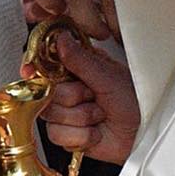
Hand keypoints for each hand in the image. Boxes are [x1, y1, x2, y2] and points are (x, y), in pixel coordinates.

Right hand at [43, 31, 139, 164]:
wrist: (144, 134)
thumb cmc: (137, 102)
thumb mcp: (109, 76)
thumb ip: (81, 60)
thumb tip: (61, 39)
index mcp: (78, 69)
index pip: (46, 65)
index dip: (35, 68)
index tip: (30, 71)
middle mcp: (70, 91)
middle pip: (46, 93)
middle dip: (74, 98)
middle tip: (95, 97)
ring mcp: (68, 114)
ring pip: (52, 117)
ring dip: (82, 119)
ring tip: (100, 116)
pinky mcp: (69, 136)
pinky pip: (59, 136)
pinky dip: (81, 136)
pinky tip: (96, 133)